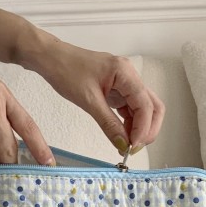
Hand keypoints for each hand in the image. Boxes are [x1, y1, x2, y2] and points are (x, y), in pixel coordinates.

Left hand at [35, 42, 164, 155]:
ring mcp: (125, 84)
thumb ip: (108, 124)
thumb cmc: (66, 70)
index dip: (143, 128)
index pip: (146, 105)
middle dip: (148, 129)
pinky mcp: (118, 92)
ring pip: (144, 110)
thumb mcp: (88, 101)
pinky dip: (129, 125)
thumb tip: (122, 143)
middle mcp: (129, 77)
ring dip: (139, 129)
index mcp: (125, 73)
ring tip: (126, 145)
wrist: (52, 59)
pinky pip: (131, 110)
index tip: (132, 146)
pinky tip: (122, 136)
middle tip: (134, 148)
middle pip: (153, 107)